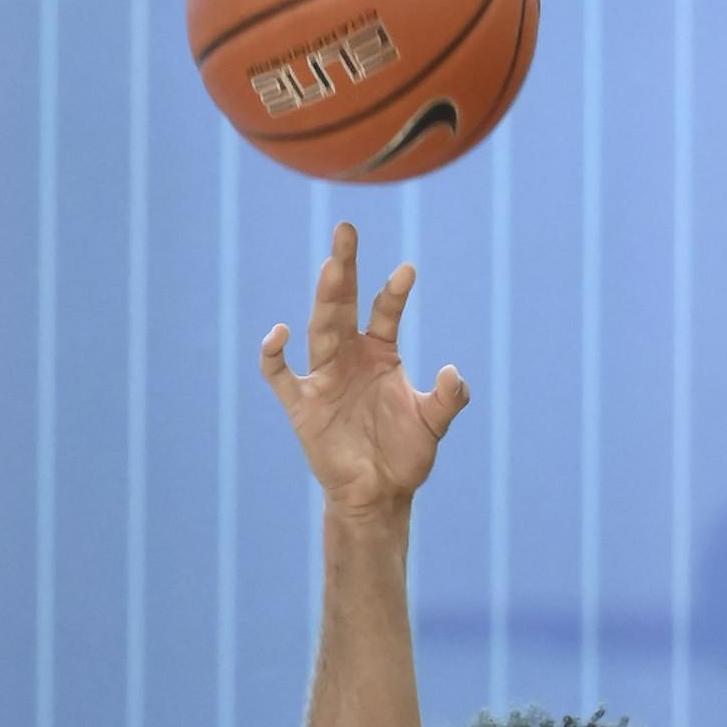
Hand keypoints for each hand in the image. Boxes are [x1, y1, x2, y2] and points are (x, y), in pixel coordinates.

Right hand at [261, 222, 470, 518]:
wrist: (378, 496)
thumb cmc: (405, 456)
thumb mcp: (434, 424)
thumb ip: (449, 398)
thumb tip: (453, 372)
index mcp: (380, 353)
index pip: (383, 311)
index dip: (394, 292)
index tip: (407, 270)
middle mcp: (349, 357)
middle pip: (344, 305)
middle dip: (345, 268)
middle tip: (346, 230)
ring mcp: (324, 378)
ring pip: (320, 330)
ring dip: (325, 299)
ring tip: (332, 267)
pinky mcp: (302, 405)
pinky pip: (280, 376)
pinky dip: (273, 356)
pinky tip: (279, 334)